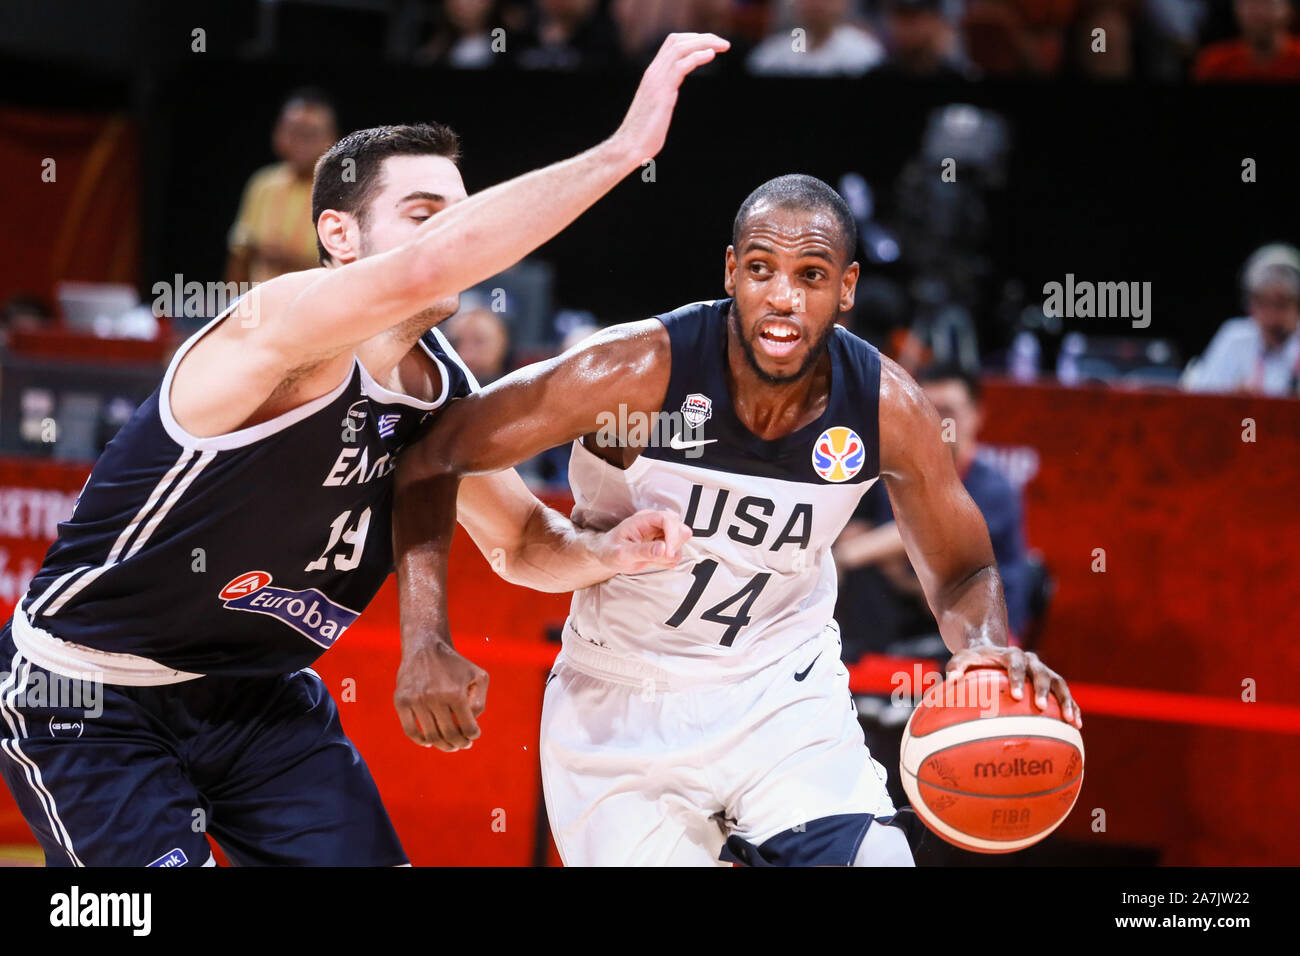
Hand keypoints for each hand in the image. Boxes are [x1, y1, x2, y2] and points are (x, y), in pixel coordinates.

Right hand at [394, 640, 488, 750]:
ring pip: (431, 736)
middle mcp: (435, 698)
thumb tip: (472, 723)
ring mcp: (416, 700)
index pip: (467, 727)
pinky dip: (421, 741)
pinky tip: (429, 742)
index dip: (472, 735)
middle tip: (463, 744)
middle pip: (449, 734)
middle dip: (459, 743)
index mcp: (456, 693)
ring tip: (450, 745)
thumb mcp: (478, 675)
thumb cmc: (456, 664)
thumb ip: (480, 700)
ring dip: (442, 745)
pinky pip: (410, 730)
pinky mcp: (401, 701)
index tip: (473, 735)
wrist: (425, 646)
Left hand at [595, 508, 692, 573]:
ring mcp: (661, 534)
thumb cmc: (610, 551)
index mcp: (644, 519)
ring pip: (681, 541)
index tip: (667, 552)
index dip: (672, 535)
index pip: (668, 519)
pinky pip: (676, 553)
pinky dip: (669, 560)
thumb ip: (642, 551)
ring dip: (671, 554)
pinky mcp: (665, 545)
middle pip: (680, 528)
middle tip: (659, 557)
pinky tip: (653, 561)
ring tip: (651, 559)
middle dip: (673, 545)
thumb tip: (663, 549)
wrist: (606, 556)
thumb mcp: (621, 553)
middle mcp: (655, 524)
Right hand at [610, 32, 729, 164]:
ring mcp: (656, 80)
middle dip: (703, 37)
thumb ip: (664, 97)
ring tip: (723, 46)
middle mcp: (653, 72)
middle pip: (677, 40)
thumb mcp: (657, 108)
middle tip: (724, 44)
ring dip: (704, 43)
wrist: (629, 146)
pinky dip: (697, 56)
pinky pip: (680, 65)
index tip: (712, 45)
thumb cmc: (643, 133)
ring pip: (680, 48)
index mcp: (653, 74)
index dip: (693, 40)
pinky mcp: (662, 91)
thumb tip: (669, 100)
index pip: (672, 44)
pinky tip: (711, 55)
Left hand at [946, 644, 1081, 728]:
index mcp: (1013, 654)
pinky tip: (1076, 725)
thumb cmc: (976, 659)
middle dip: (1043, 690)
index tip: (1016, 696)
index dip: (1018, 679)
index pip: (1017, 664)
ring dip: (1067, 701)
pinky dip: (1072, 707)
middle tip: (1040, 708)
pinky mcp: (1052, 683)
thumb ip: (956, 666)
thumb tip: (950, 680)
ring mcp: (1044, 672)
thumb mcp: (963, 658)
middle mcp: (1032, 661)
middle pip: (1042, 673)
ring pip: (1059, 684)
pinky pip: (1065, 695)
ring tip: (1071, 721)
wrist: (994, 652)